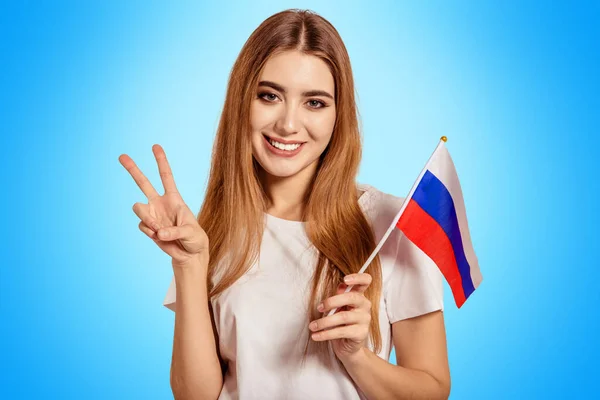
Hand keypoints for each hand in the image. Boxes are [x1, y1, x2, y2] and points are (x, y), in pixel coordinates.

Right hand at [119, 144, 208, 266]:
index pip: (166, 176)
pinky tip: (159, 236)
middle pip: (143, 183)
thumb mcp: (191, 233)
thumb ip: (175, 231)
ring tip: (158, 229)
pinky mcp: (148, 227)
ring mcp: (153, 214)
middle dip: (133, 169)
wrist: (189, 254)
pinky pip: (142, 225)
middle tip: (121, 156)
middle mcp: (161, 203)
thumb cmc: (195, 239)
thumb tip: (158, 232)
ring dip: (147, 218)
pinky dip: (149, 231)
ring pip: (138, 207)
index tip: (155, 146)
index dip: (161, 161)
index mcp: (174, 198)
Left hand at [308, 273, 372, 362]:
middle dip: (331, 301)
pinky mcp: (361, 333)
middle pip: (351, 297)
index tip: (345, 279)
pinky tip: (316, 336)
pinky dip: (325, 334)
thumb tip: (340, 286)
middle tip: (318, 307)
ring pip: (343, 316)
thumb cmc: (341, 324)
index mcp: (359, 296)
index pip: (366, 281)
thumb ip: (339, 297)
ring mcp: (364, 320)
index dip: (358, 277)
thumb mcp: (338, 308)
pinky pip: (341, 331)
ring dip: (324, 322)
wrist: (347, 348)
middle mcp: (365, 306)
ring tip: (312, 326)